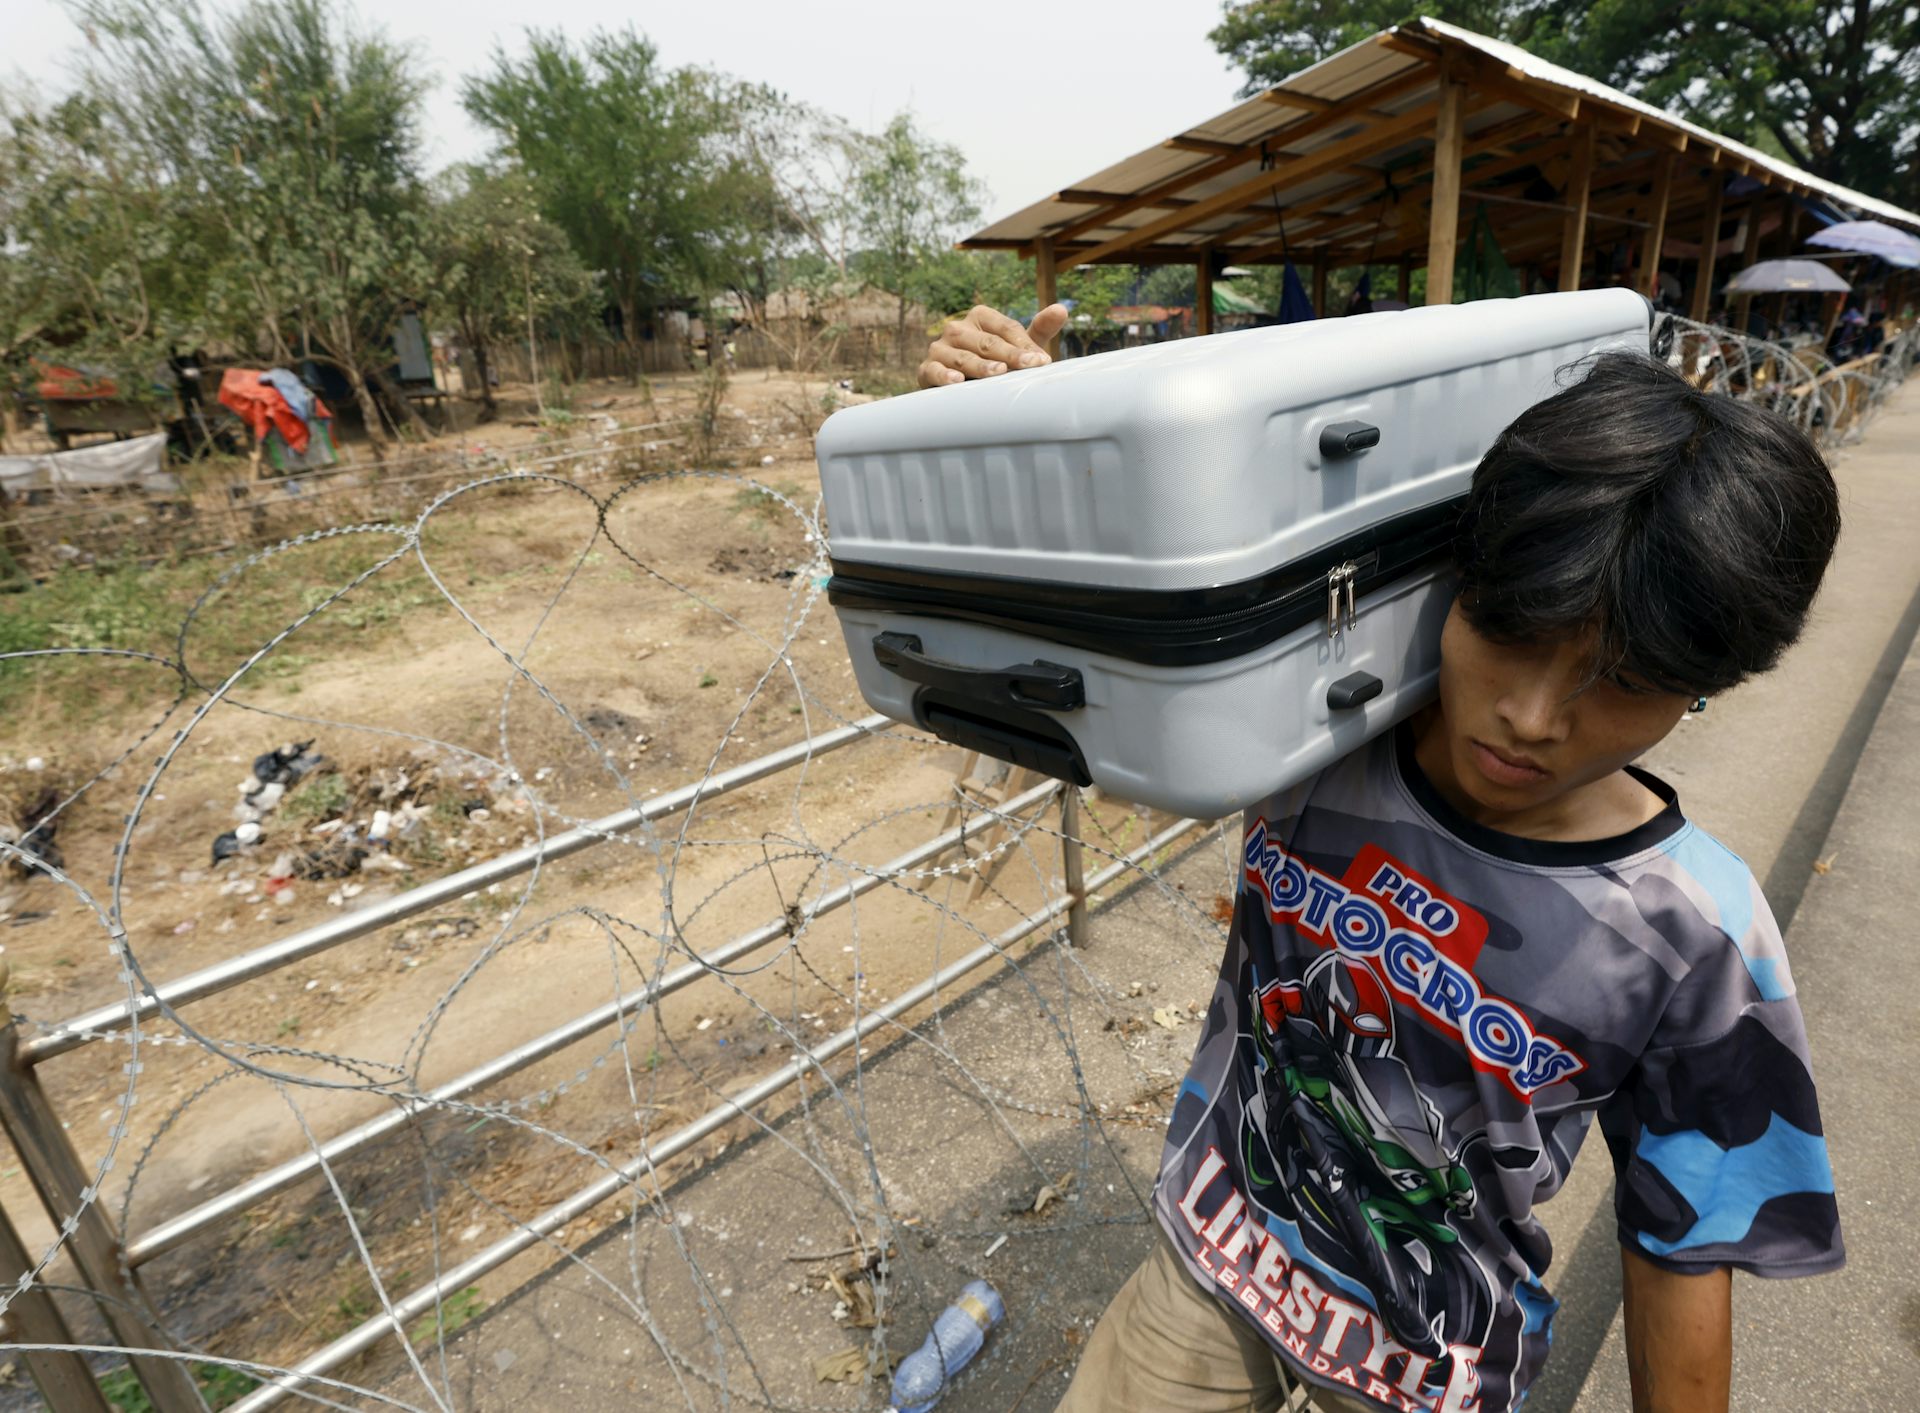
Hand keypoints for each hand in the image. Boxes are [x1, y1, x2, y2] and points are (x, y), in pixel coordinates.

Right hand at [918, 303, 1069, 387]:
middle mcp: (957, 328)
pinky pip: (934, 371)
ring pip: (963, 357)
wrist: (962, 387)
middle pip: (986, 342)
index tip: (1041, 360)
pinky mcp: (926, 369)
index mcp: (979, 316)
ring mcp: (940, 348)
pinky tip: (957, 381)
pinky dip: (944, 375)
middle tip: (1028, 366)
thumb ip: (1040, 328)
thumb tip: (1062, 309)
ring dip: (981, 366)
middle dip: (1009, 355)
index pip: (1005, 328)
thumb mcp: (1018, 345)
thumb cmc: (995, 361)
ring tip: (998, 373)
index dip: (1023, 344)